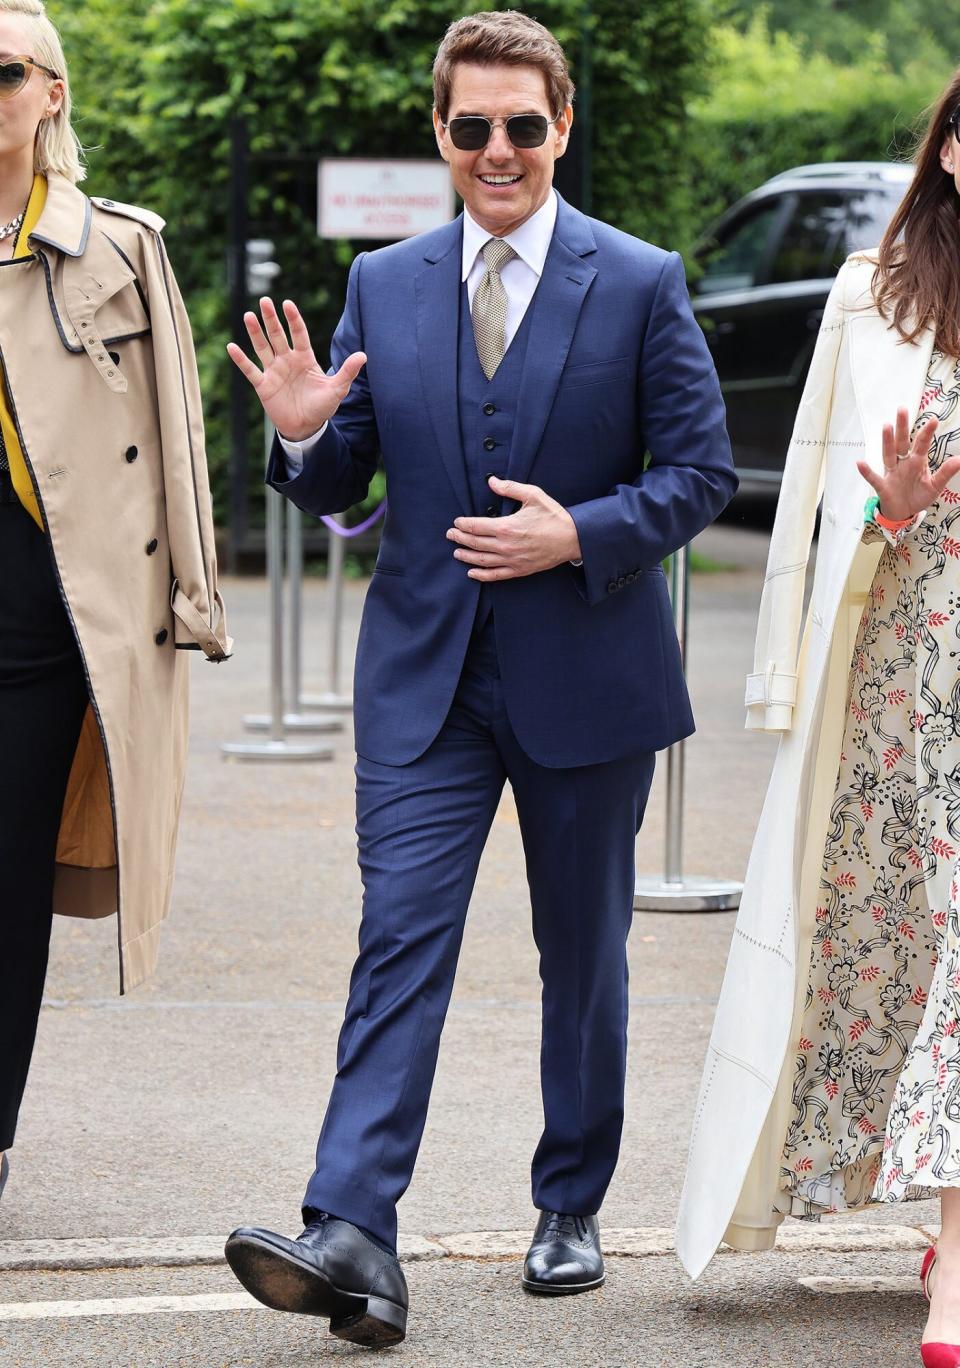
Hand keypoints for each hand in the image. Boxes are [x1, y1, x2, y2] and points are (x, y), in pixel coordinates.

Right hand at [226, 297, 365, 442]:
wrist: (307, 428)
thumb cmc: (322, 407)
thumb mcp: (338, 389)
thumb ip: (347, 371)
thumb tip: (363, 355)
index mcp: (305, 358)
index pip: (299, 333)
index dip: (293, 319)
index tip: (287, 304)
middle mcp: (287, 360)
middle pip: (278, 335)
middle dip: (271, 319)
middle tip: (265, 300)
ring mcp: (274, 371)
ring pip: (262, 347)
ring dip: (255, 332)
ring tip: (248, 316)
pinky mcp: (263, 385)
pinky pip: (250, 370)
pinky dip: (240, 360)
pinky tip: (231, 346)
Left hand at [446, 477, 581, 580]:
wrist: (572, 538)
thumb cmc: (554, 516)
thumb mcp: (533, 495)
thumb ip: (510, 488)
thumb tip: (491, 481)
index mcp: (507, 527)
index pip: (476, 526)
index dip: (463, 524)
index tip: (456, 522)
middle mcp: (506, 546)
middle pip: (474, 543)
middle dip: (460, 538)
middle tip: (450, 535)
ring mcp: (511, 560)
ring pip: (481, 560)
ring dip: (466, 556)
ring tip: (456, 552)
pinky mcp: (519, 570)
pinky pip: (495, 575)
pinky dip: (481, 575)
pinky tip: (472, 573)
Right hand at [857, 408, 959, 520]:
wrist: (904, 513)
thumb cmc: (918, 496)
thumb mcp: (935, 486)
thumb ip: (945, 473)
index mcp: (917, 461)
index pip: (922, 444)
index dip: (927, 432)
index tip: (933, 420)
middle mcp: (903, 463)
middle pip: (902, 442)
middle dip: (902, 427)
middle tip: (902, 409)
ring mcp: (892, 473)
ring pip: (889, 454)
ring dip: (887, 441)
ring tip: (886, 427)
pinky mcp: (883, 486)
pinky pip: (874, 478)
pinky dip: (867, 471)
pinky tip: (860, 463)